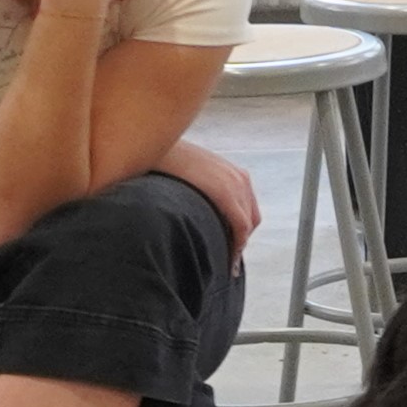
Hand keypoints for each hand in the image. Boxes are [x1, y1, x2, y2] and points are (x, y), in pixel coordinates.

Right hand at [157, 140, 265, 258]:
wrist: (155, 145)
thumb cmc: (167, 162)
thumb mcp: (192, 176)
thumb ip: (202, 191)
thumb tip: (198, 211)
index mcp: (233, 173)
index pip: (246, 209)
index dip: (239, 231)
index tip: (228, 246)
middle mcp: (240, 177)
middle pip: (251, 218)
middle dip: (240, 238)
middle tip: (226, 256)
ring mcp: (235, 182)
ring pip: (247, 224)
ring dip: (238, 243)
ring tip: (225, 260)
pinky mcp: (225, 191)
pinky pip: (241, 225)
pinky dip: (237, 243)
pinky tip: (227, 256)